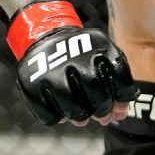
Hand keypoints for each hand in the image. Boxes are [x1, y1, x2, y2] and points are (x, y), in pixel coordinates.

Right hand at [7, 0, 136, 125]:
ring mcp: (51, 72)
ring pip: (73, 110)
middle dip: (102, 111)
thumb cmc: (82, 54)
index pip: (120, 82)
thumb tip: (120, 114)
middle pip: (98, 98)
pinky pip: (49, 115)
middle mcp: (74, 59)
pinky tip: (61, 110)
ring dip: (80, 117)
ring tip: (81, 116)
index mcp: (98, 49)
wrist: (46, 36)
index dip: (122, 99)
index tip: (118, 104)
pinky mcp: (31, 85)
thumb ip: (117, 83)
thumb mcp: (103, 56)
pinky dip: (57, 118)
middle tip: (100, 113)